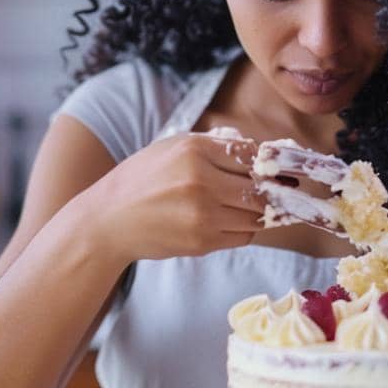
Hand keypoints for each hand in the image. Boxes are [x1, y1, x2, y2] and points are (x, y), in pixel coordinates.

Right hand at [81, 132, 264, 266]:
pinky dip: (244, 229)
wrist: (109, 221)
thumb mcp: (172, 148)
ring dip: (258, 212)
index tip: (278, 170)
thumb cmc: (142, 180)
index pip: (253, 155)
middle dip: (272, 191)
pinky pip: (243, 236)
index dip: (270, 164)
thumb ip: (214, 146)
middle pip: (261, 188)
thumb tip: (261, 152)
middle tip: (278, 192)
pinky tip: (229, 221)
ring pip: (257, 215)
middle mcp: (201, 180)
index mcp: (194, 150)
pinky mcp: (202, 241)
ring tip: (247, 206)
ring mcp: (202, 214)